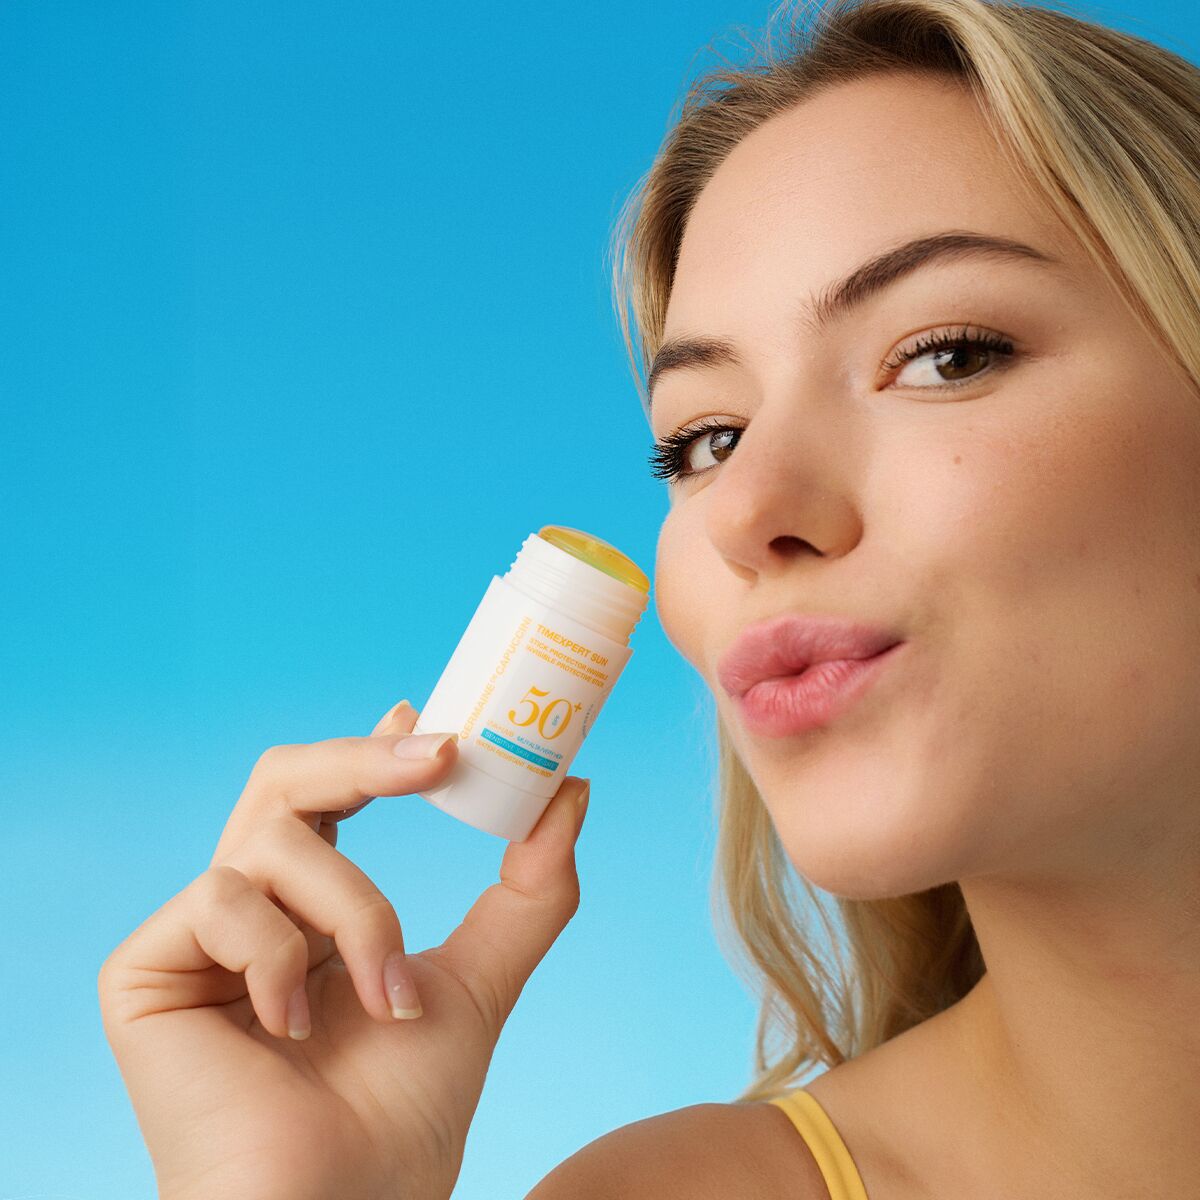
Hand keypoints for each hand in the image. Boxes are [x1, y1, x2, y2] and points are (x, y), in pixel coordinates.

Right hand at [98, 699, 589, 1199]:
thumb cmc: (401, 1117)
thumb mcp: (480, 982)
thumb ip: (528, 891)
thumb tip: (574, 793)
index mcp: (314, 908)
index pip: (331, 797)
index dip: (369, 746)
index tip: (423, 714)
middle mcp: (252, 908)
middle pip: (287, 777)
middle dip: (365, 757)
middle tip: (440, 755)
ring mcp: (194, 937)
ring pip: (278, 841)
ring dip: (358, 914)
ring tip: (388, 1002)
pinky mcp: (142, 971)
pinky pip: (222, 899)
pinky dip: (282, 955)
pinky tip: (292, 1025)